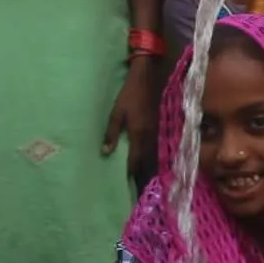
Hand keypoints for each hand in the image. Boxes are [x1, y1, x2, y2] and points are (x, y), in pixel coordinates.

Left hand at [106, 55, 160, 181]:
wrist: (146, 80)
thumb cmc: (128, 96)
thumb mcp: (116, 113)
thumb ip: (111, 133)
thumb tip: (105, 152)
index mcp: (138, 134)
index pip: (135, 159)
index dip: (131, 171)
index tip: (125, 182)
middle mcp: (150, 136)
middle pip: (147, 160)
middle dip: (141, 172)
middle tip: (134, 183)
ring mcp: (156, 131)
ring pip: (153, 154)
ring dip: (147, 164)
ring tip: (141, 174)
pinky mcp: (158, 126)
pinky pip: (155, 146)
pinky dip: (151, 154)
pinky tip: (146, 157)